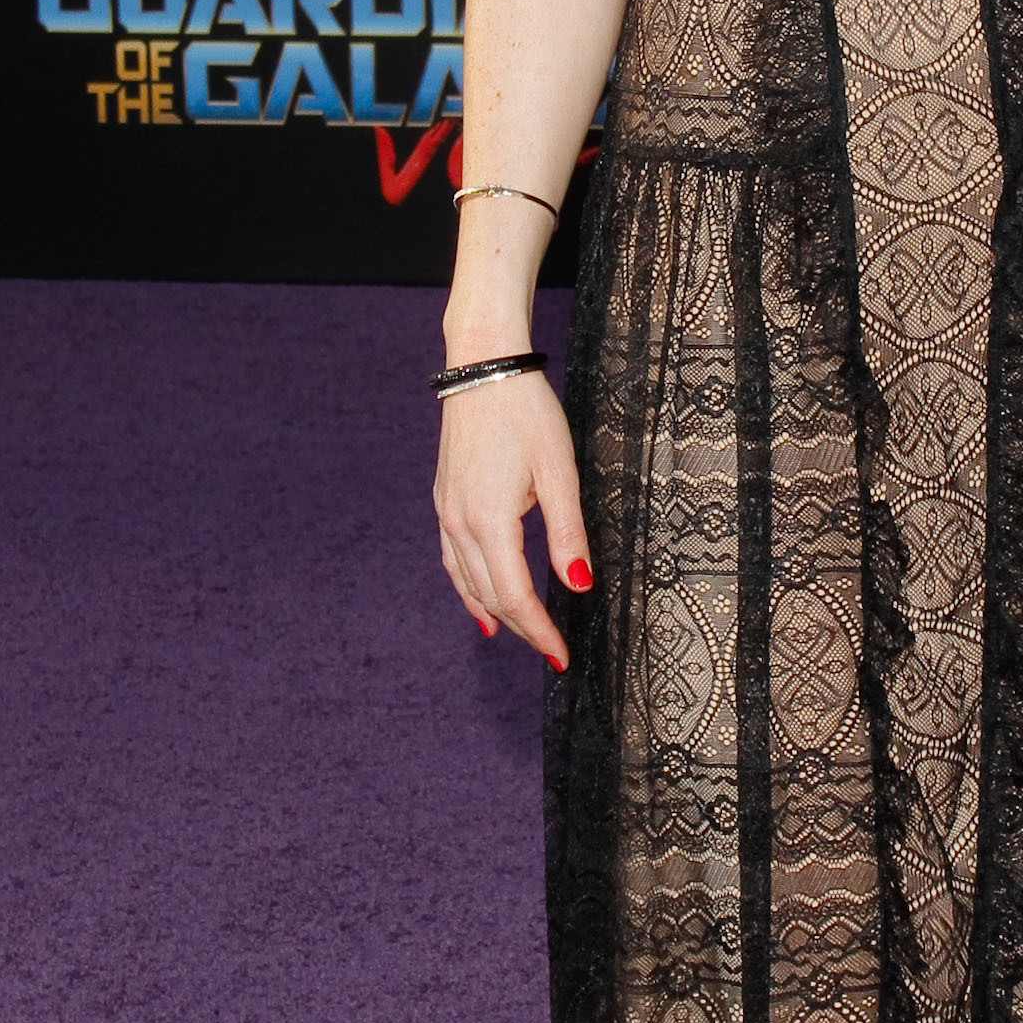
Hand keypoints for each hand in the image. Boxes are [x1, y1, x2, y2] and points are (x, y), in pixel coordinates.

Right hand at [433, 366, 590, 669]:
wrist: (484, 368)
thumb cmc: (526, 412)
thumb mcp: (559, 471)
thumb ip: (567, 533)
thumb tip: (578, 585)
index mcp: (491, 521)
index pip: (515, 595)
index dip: (539, 631)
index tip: (561, 655)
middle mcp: (460, 523)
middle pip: (491, 595)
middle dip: (523, 627)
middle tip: (551, 650)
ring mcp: (447, 512)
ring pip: (468, 581)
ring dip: (495, 612)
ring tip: (520, 636)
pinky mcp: (445, 500)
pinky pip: (454, 559)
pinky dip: (469, 588)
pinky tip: (480, 601)